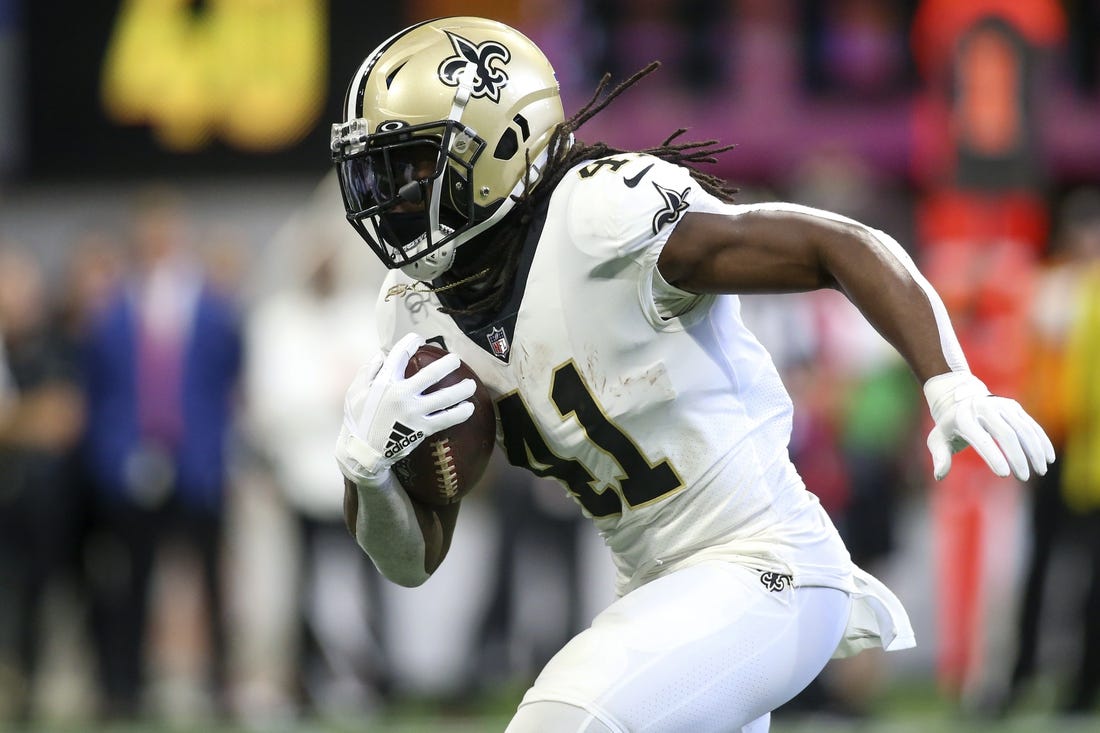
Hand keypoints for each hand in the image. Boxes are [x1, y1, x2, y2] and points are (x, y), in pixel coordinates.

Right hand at [336, 333, 474, 483]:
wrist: (363, 452)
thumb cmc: (358, 420)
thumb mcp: (355, 392)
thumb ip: (367, 372)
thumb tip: (381, 355)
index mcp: (384, 383)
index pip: (400, 355)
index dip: (411, 342)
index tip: (419, 339)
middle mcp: (401, 395)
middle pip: (431, 374)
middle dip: (447, 364)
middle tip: (456, 360)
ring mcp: (414, 413)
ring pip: (444, 397)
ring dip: (461, 389)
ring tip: (471, 384)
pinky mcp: (421, 429)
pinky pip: (446, 419)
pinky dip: (459, 413)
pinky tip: (469, 408)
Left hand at [924, 371, 1054, 480]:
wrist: (959, 396)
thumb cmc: (949, 425)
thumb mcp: (937, 439)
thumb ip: (940, 457)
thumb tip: (939, 476)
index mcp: (963, 418)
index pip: (981, 438)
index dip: (993, 455)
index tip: (1004, 474)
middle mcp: (983, 409)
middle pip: (1006, 434)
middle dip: (1017, 457)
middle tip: (1024, 477)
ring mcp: (1000, 405)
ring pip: (1023, 429)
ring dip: (1034, 451)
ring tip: (1040, 471)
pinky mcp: (1013, 407)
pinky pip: (1031, 425)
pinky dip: (1041, 441)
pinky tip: (1048, 458)